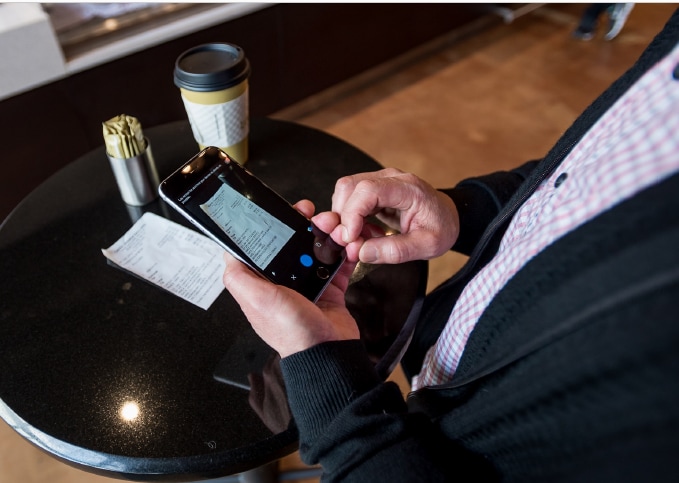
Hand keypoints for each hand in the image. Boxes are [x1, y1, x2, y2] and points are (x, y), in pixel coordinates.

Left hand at [222, 201, 359, 357]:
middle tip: (319, 216)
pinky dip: (345, 253)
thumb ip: (238, 276)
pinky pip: (337, 264)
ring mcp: (309, 284)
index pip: (265, 244)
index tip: (288, 211)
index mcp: (263, 282)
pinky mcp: (330, 289)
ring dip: (329, 235)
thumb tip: (227, 251)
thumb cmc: (292, 330)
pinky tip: (350, 245)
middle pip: (294, 242)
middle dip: (308, 225)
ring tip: (338, 229)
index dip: (275, 224)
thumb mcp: (257, 300)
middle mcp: (285, 281)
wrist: (328, 352)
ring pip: (318, 249)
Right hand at [313, 168, 458, 263]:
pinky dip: (350, 217)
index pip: (368, 190)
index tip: (350, 238)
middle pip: (350, 186)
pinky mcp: (374, 189)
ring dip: (344, 218)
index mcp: (408, 188)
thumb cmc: (441, 228)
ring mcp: (381, 180)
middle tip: (351, 244)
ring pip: (346, 191)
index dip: (352, 214)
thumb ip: (395, 251)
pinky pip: (351, 198)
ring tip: (362, 239)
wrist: (448, 217)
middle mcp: (391, 178)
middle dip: (343, 217)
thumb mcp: (427, 246)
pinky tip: (365, 232)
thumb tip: (361, 252)